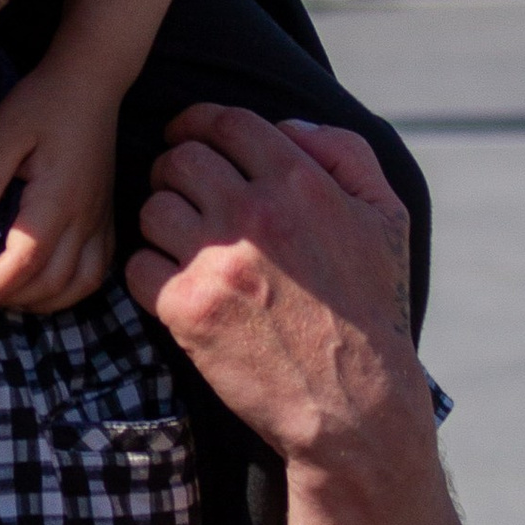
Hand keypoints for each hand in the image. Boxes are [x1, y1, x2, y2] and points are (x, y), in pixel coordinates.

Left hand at [0, 60, 118, 313]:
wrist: (91, 81)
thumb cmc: (44, 102)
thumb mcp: (4, 130)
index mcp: (57, 198)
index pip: (27, 260)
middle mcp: (85, 216)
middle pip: (53, 282)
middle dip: (10, 299)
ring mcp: (100, 218)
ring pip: (80, 284)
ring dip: (41, 302)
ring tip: (4, 296)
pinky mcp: (105, 216)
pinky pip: (97, 270)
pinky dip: (71, 290)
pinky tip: (43, 286)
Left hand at [125, 106, 418, 469]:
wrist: (356, 403)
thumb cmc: (373, 309)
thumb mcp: (387, 218)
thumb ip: (345, 153)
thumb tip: (288, 125)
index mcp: (299, 183)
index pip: (226, 122)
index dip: (197, 121)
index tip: (186, 134)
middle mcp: (253, 214)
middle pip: (180, 158)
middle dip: (174, 167)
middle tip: (180, 189)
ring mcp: (216, 261)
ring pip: (153, 208)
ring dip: (162, 218)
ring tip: (181, 239)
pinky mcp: (188, 309)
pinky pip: (138, 265)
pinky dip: (148, 269)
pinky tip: (173, 281)